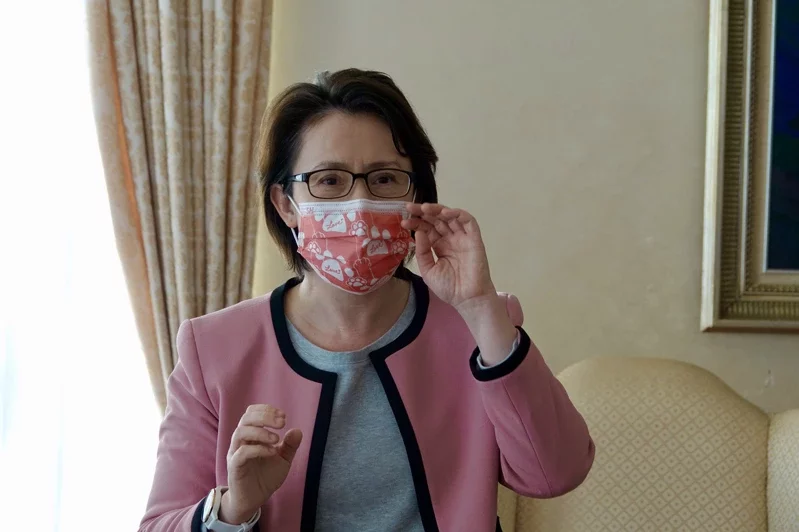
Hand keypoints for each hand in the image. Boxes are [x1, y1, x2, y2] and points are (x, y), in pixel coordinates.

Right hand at [220, 405, 302, 522]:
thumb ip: (289, 446)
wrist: (254, 500)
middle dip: (265, 416)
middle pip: (246, 418)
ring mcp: (235, 453)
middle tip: (281, 423)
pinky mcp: (234, 467)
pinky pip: (242, 453)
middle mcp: (241, 441)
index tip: (283, 416)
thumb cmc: (265, 477)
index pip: (251, 413)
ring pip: (240, 432)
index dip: (266, 410)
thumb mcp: (283, 460)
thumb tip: (297, 430)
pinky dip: (258, 449)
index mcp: (251, 435)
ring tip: (276, 439)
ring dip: (260, 432)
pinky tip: (272, 452)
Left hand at [402, 203, 516, 364]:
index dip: (416, 223)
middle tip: (410, 207)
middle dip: (423, 212)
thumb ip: (422, 251)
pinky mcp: (474, 239)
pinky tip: (444, 213)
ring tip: (424, 208)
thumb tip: (418, 232)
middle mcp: (451, 239)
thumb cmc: (449, 288)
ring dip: (438, 210)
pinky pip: (468, 221)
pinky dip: (457, 214)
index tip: (403, 222)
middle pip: (437, 220)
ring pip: (451, 217)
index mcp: (440, 246)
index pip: (427, 229)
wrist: (467, 299)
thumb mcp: (428, 270)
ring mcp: (463, 238)